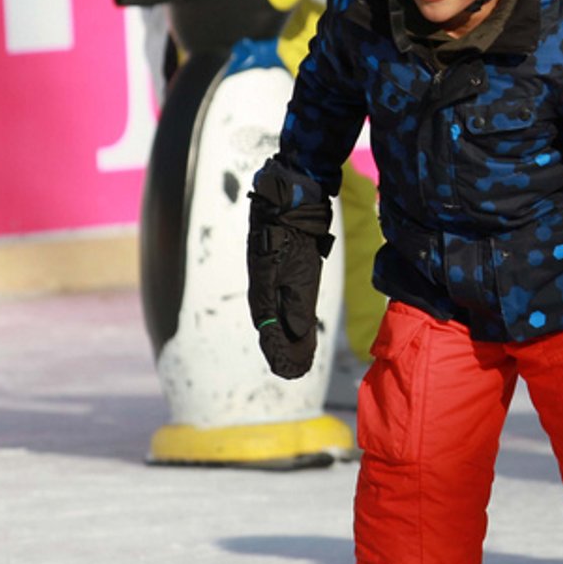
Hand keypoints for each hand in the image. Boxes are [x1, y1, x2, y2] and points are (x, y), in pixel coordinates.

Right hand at [246, 161, 335, 378]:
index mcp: (263, 285)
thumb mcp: (298, 268)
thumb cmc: (295, 228)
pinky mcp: (284, 261)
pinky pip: (285, 294)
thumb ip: (295, 302)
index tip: (290, 372)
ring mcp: (272, 270)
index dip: (278, 351)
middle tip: (294, 370)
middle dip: (281, 347)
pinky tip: (299, 322)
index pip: (269, 327)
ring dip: (287, 333)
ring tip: (298, 356)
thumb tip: (293, 334)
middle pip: (272, 322)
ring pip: (277, 309)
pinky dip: (291, 313)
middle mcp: (264, 281)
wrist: (294, 192)